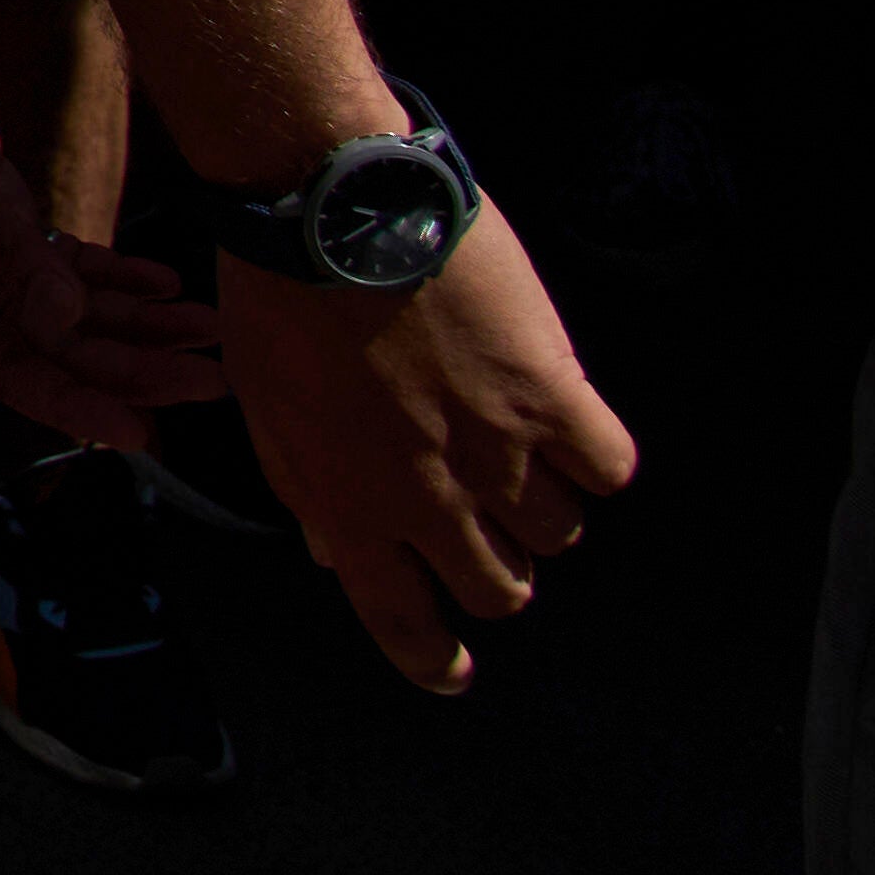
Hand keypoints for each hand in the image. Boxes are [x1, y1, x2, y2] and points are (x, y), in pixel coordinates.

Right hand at [0, 5, 228, 451]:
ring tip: (207, 329)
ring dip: (140, 322)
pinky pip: (71, 260)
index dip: (75, 404)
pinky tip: (166, 283)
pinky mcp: (4, 210)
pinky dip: (120, 274)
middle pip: (57, 344)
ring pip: (73, 306)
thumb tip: (65, 320)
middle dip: (133, 364)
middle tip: (210, 378)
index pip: (9, 367)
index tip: (141, 431)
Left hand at [220, 210, 636, 693]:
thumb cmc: (279, 297)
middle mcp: (427, 497)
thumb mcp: (266, 407)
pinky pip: (608, 467)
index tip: (454, 671)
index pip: (401, 622)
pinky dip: (594, 454)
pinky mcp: (550, 395)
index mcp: (348, 505)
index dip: (434, 659)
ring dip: (543, 505)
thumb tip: (334, 555)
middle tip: (487, 523)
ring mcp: (495, 450)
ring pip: (558, 535)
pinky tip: (566, 420)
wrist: (324, 203)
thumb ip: (307, 490)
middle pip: (497, 588)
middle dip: (496, 569)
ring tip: (517, 448)